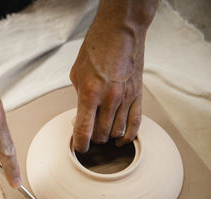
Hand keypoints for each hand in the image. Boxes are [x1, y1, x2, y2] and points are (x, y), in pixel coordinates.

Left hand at [69, 0, 154, 152]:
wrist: (120, 33)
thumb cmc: (96, 50)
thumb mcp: (77, 74)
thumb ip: (78, 98)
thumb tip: (79, 118)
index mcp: (90, 93)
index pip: (84, 130)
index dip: (80, 144)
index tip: (79, 147)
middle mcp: (109, 99)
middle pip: (101, 135)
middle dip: (92, 140)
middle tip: (88, 136)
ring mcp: (125, 98)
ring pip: (117, 132)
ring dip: (108, 137)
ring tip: (102, 133)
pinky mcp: (137, 96)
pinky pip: (135, 124)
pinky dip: (128, 136)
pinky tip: (121, 139)